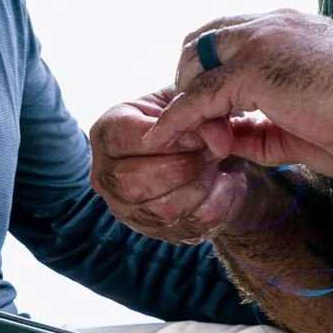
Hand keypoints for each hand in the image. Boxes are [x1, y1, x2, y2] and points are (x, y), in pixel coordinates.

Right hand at [89, 91, 289, 242]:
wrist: (210, 154)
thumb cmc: (188, 122)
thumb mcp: (191, 102)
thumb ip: (199, 107)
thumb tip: (216, 137)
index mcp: (106, 134)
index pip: (122, 139)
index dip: (167, 138)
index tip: (200, 135)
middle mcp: (107, 176)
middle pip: (133, 183)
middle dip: (183, 167)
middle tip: (213, 152)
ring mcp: (129, 209)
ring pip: (164, 209)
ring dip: (202, 185)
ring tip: (218, 164)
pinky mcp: (157, 231)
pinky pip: (191, 225)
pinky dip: (219, 202)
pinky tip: (226, 182)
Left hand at [146, 11, 332, 179]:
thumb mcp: (300, 127)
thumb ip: (258, 130)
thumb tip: (222, 140)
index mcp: (288, 30)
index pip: (231, 38)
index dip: (212, 74)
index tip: (211, 113)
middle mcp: (271, 25)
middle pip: (203, 41)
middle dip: (190, 80)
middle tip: (195, 122)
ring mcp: (260, 42)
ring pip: (196, 63)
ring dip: (184, 100)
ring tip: (182, 136)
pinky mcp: (252, 69)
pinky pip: (200, 96)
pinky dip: (179, 119)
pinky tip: (167, 138)